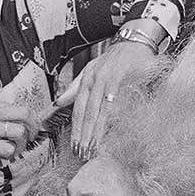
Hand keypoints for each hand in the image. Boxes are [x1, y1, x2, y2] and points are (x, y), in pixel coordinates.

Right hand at [0, 65, 50, 195]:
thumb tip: (12, 118)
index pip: (17, 105)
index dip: (28, 117)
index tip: (30, 126)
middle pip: (24, 113)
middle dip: (33, 127)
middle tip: (31, 137)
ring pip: (20, 132)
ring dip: (21, 144)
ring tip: (14, 149)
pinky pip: (9, 149)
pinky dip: (9, 154)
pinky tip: (2, 155)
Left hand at [55, 38, 161, 156]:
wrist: (135, 42)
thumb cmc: (115, 58)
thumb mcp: (91, 70)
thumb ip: (75, 87)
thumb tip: (59, 102)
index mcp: (86, 81)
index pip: (78, 110)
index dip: (76, 129)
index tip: (74, 146)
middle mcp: (94, 81)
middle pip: (86, 114)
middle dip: (83, 136)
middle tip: (81, 153)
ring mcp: (107, 82)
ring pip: (98, 112)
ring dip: (94, 132)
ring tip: (92, 149)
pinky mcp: (121, 82)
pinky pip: (113, 105)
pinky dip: (109, 120)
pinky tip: (107, 133)